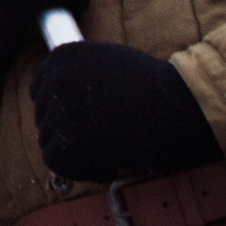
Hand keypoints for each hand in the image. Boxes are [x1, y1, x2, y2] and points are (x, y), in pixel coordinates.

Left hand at [29, 41, 223, 183]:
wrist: (186, 106)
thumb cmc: (157, 89)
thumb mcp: (110, 64)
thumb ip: (80, 77)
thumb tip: (59, 104)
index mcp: (64, 55)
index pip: (39, 89)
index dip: (60, 111)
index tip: (84, 122)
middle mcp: (56, 77)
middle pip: (44, 119)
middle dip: (70, 133)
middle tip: (104, 140)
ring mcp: (62, 108)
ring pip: (50, 143)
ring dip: (78, 153)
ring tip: (112, 151)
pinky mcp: (72, 140)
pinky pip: (58, 164)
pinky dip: (83, 171)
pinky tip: (112, 164)